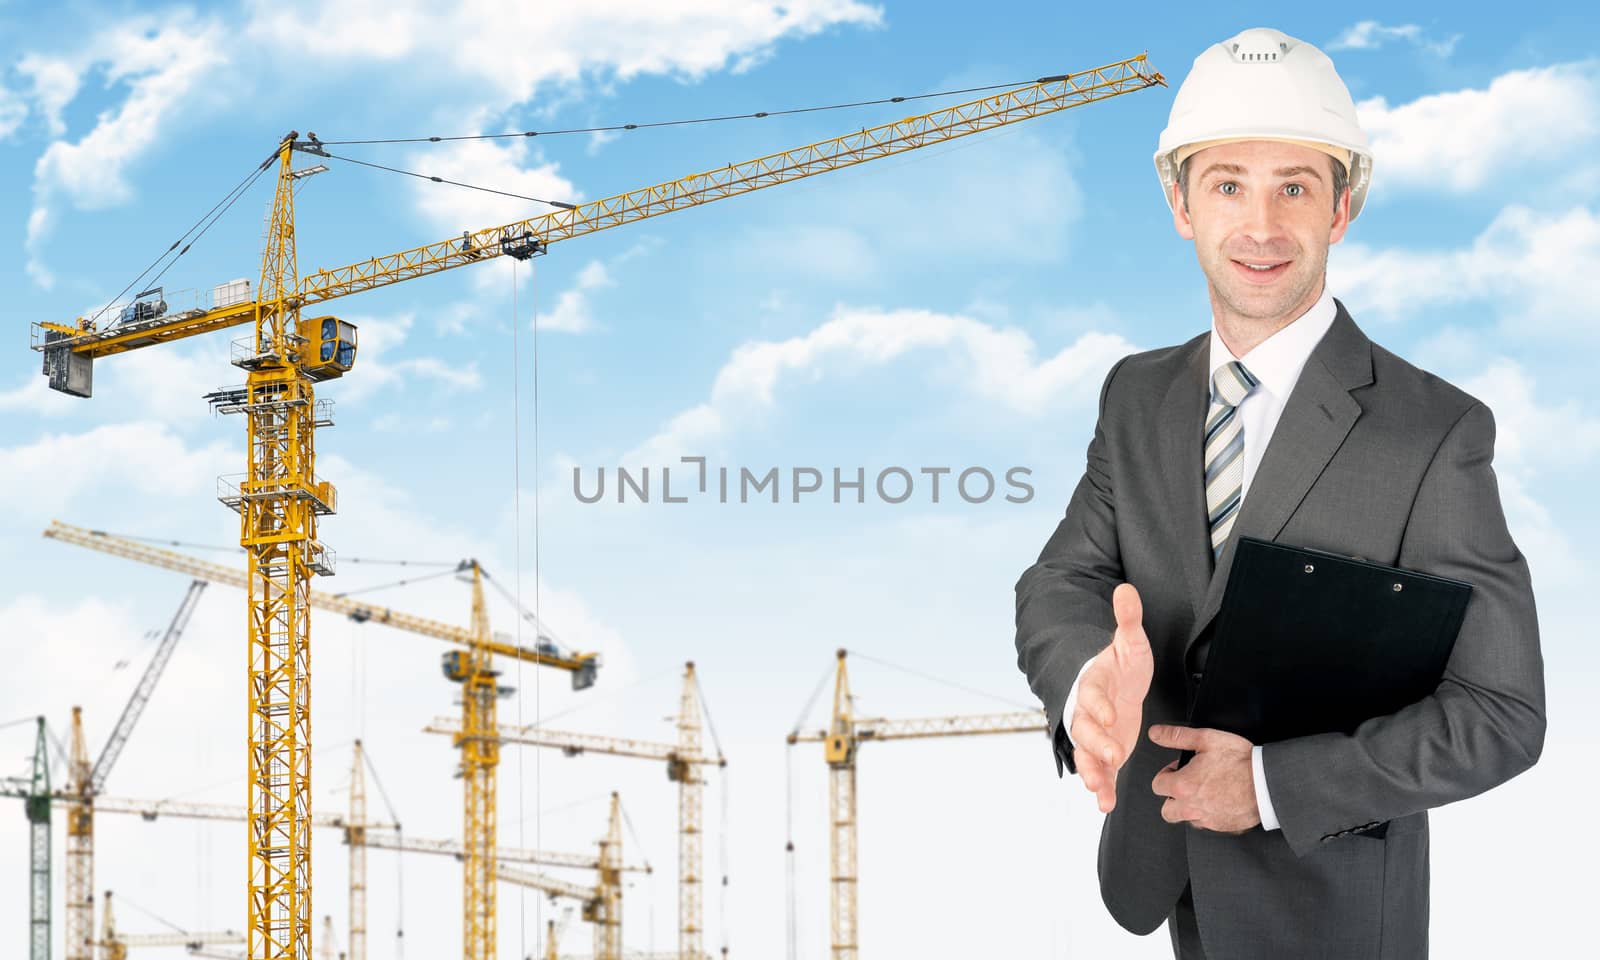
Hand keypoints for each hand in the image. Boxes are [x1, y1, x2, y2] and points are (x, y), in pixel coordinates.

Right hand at [1071, 583, 1153, 812]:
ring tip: (1099, 790)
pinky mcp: (1103, 751)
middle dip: (1096, 744)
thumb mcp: (1131, 642)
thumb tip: (1126, 588)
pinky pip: (1098, 771)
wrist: (1118, 685)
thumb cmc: (1122, 664)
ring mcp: (1093, 734)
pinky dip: (1101, 787)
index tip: (1111, 716)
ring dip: (1091, 772)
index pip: (1091, 695)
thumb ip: (1128, 620)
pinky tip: (1106, 804)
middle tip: (1114, 755)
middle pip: (1085, 730)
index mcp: (1092, 685)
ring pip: (1086, 755)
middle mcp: (1087, 713)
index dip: (1098, 706)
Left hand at [1147, 724, 1258, 833]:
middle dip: (1172, 796)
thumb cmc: (1240, 760)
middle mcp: (1191, 808)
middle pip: (1166, 810)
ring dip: (1189, 807)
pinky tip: (1219, 800)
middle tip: (1187, 783)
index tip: (1179, 768)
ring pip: (1186, 819)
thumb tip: (1155, 733)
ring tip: (1204, 792)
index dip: (1167, 773)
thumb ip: (1176, 736)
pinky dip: (1208, 814)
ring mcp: (1207, 820)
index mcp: (1183, 786)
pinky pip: (1207, 824)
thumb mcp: (1206, 739)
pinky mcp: (1223, 827)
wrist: (1268, 782)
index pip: (1157, 785)